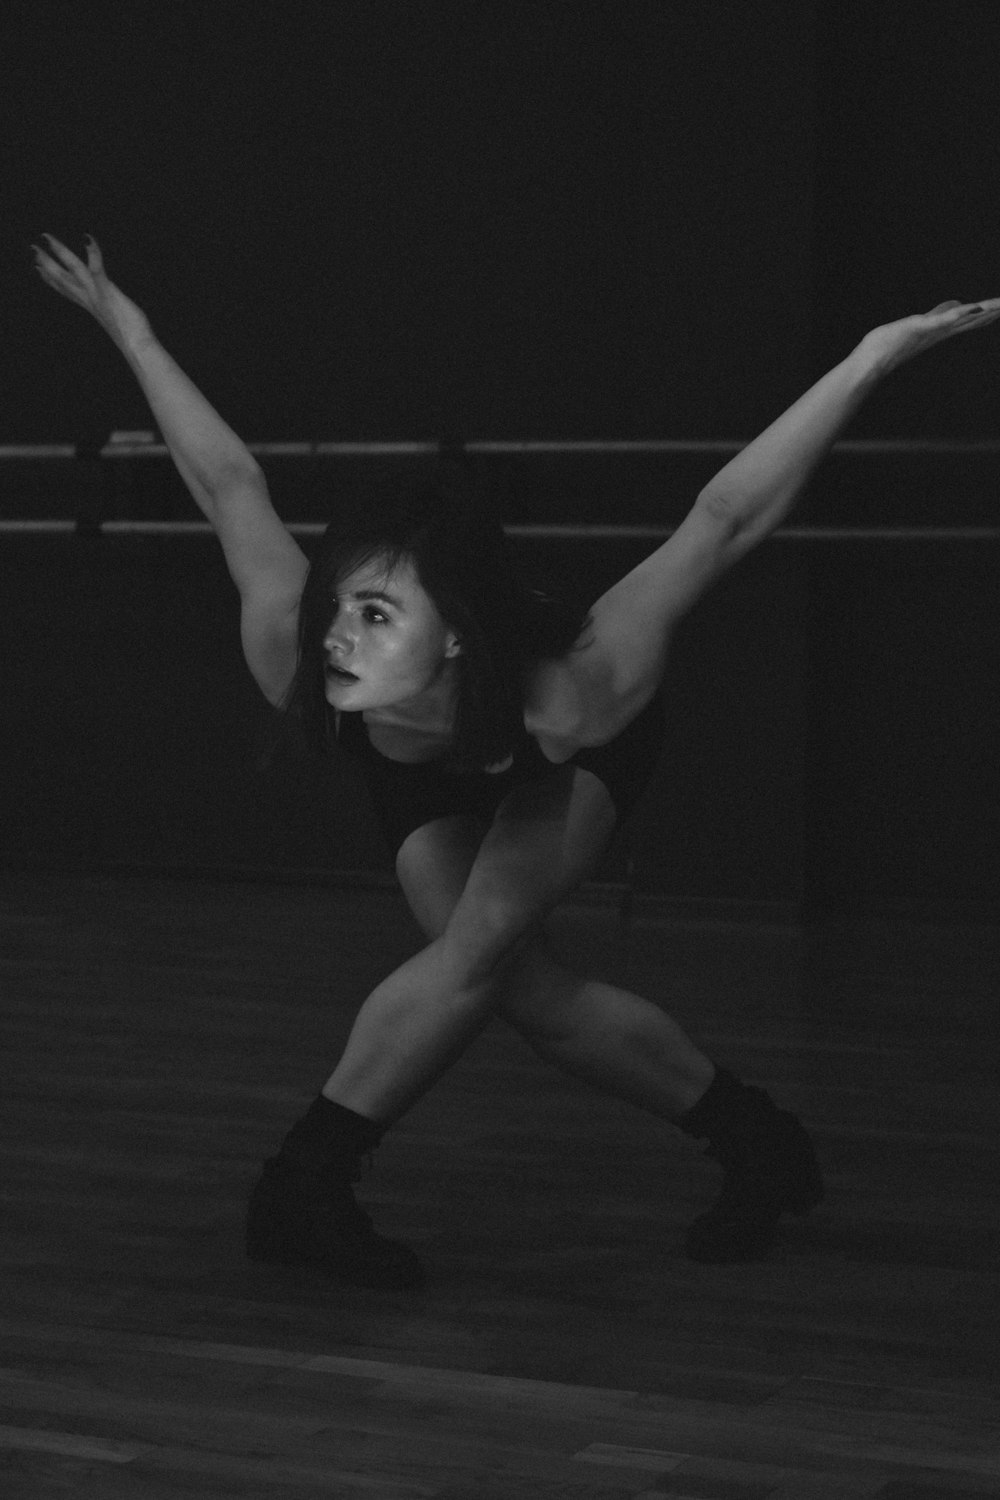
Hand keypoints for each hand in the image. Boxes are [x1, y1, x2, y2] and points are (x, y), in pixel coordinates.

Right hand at [33, 234, 152, 352]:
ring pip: (73, 270)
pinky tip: (87, 238)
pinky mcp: (107, 291)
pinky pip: (97, 269)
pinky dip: (93, 253)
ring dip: (60, 252)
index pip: (67, 291)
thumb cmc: (133, 337)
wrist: (137, 347)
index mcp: (90, 307)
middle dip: (46, 263)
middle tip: (32, 248)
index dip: (51, 280)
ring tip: (47, 237)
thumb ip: (110, 313)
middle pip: (62, 279)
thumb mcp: (116, 322)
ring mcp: (96, 295)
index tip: (38, 269)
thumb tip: (110, 312)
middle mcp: (89, 300)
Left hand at [860, 296, 999, 375]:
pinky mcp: (919, 328)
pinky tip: (971, 308)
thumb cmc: (887, 346)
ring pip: (960, 320)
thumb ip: (937, 316)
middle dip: (991, 313)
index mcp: (938, 333)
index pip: (967, 321)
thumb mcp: (918, 325)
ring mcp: (930, 331)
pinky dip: (957, 314)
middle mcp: (938, 333)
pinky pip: (941, 320)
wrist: (869, 364)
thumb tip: (954, 305)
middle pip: (970, 321)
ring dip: (981, 313)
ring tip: (999, 306)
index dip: (986, 315)